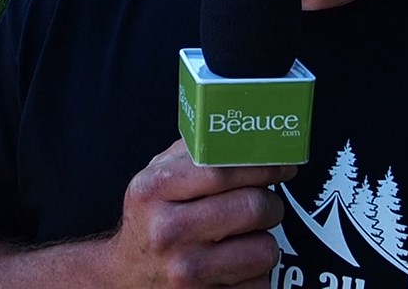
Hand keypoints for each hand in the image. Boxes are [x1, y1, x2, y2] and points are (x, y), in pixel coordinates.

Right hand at [105, 139, 296, 287]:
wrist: (124, 278)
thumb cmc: (149, 221)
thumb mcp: (155, 179)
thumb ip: (193, 152)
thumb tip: (248, 134)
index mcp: (153, 191)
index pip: (222, 171)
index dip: (262, 166)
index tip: (283, 166)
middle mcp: (166, 232)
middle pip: (252, 208)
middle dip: (270, 203)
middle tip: (265, 204)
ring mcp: (186, 274)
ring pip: (264, 249)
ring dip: (264, 241)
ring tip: (245, 238)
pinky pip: (260, 283)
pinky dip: (256, 274)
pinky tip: (235, 266)